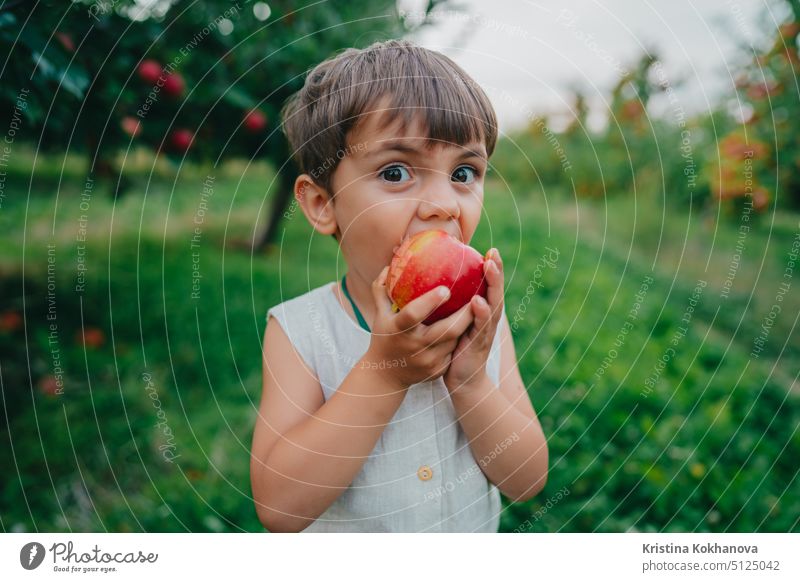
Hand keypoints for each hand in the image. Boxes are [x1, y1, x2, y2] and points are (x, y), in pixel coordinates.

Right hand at [364, 266, 474, 387]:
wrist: (386, 376)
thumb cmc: (384, 337)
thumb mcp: (379, 314)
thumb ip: (382, 289)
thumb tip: (389, 265)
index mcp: (398, 330)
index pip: (413, 314)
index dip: (429, 301)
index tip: (446, 289)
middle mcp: (414, 347)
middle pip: (447, 330)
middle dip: (465, 314)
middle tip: (477, 295)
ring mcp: (428, 361)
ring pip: (455, 340)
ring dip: (466, 324)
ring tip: (478, 306)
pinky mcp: (438, 370)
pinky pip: (454, 350)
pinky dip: (461, 338)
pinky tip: (469, 326)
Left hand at [443, 248, 503, 392]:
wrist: (462, 381)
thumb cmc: (453, 348)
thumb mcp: (453, 323)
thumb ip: (450, 305)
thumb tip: (431, 283)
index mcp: (482, 312)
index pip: (488, 286)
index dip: (491, 269)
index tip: (490, 249)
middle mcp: (488, 319)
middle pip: (495, 291)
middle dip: (496, 271)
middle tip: (493, 253)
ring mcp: (485, 332)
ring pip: (493, 305)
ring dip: (492, 286)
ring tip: (489, 267)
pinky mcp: (479, 345)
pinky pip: (480, 327)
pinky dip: (481, 313)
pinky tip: (477, 302)